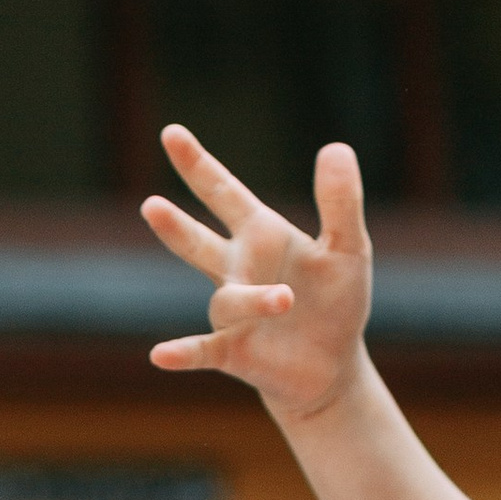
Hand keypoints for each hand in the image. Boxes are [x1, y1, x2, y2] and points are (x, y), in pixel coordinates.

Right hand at [142, 131, 374, 425]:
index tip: (171, 134)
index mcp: (261, 235)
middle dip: (174, 225)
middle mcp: (237, 270)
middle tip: (151, 205)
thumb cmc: (336, 300)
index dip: (197, 165)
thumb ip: (341, 200)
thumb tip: (335, 146)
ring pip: (228, 300)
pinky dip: (181, 352)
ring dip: (252, 299)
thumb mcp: (349, 247)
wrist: (333, 366)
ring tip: (285, 299)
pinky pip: (201, 350)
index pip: (222, 193)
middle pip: (197, 241)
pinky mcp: (233, 351)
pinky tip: (159, 354)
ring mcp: (232, 313)